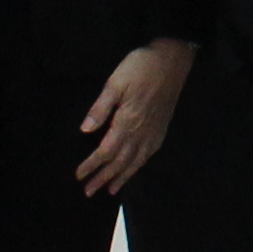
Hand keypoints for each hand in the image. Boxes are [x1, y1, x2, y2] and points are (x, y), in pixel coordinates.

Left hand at [76, 38, 197, 197]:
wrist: (173, 59)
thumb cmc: (141, 67)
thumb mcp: (115, 82)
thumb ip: (101, 108)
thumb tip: (85, 130)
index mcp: (127, 121)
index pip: (106, 151)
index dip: (91, 165)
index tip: (79, 176)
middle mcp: (141, 132)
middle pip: (119, 162)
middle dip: (103, 178)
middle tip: (88, 192)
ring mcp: (153, 132)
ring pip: (135, 162)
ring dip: (121, 177)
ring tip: (109, 191)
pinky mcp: (162, 129)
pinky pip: (148, 154)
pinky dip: (138, 167)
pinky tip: (133, 170)